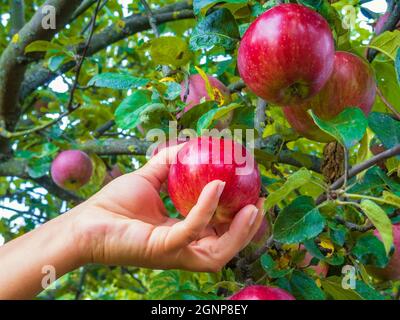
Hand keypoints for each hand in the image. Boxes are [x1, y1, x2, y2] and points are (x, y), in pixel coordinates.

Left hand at [71, 145, 264, 271]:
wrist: (85, 222)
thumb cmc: (113, 205)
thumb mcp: (149, 178)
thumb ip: (170, 163)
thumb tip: (189, 144)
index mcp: (182, 235)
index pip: (219, 234)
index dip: (240, 221)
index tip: (254, 197)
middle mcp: (182, 248)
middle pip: (225, 248)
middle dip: (247, 231)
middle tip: (260, 204)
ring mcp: (174, 252)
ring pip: (217, 252)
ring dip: (239, 231)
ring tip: (253, 207)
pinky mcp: (162, 249)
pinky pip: (192, 230)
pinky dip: (206, 209)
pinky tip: (215, 187)